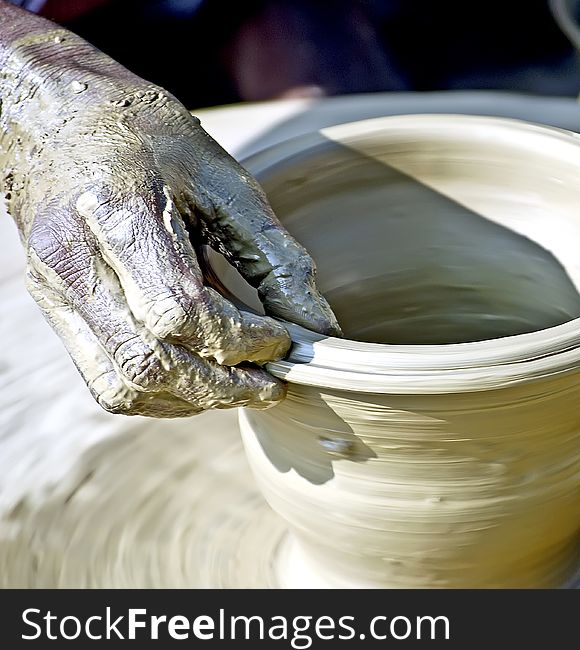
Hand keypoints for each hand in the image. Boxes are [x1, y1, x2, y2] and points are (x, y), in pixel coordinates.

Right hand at [1, 35, 338, 416]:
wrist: (55, 113)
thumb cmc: (147, 137)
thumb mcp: (224, 180)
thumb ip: (274, 257)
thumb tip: (317, 329)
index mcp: (116, 213)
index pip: (180, 312)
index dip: (242, 340)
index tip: (283, 340)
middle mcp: (72, 261)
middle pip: (148, 363)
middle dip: (223, 385)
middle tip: (272, 382)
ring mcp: (54, 291)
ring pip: (122, 386)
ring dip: (192, 399)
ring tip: (242, 382)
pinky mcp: (55, 308)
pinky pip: (105, 378)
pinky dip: (161, 393)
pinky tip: (201, 376)